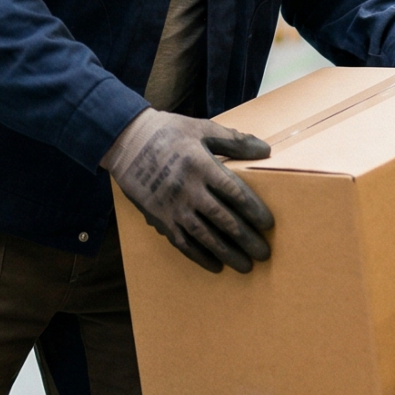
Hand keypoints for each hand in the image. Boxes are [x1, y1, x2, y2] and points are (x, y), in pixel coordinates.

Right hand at [104, 110, 275, 273]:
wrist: (126, 141)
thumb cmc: (168, 132)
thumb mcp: (201, 128)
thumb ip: (234, 141)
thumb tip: (265, 150)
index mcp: (201, 165)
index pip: (234, 193)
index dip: (253, 210)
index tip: (268, 224)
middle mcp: (188, 189)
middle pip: (223, 219)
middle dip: (246, 239)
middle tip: (263, 253)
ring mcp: (172, 206)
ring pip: (204, 236)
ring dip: (227, 253)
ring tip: (245, 266)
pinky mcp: (159, 217)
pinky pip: (182, 242)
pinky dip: (199, 256)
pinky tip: (215, 265)